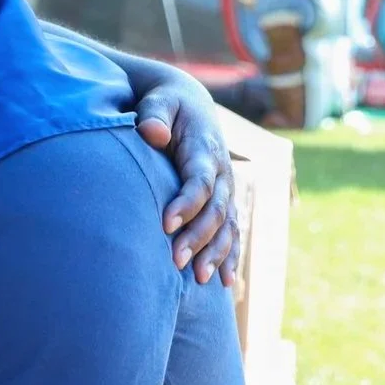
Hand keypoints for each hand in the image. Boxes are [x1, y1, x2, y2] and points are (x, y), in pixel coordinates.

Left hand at [133, 84, 242, 287]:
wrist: (189, 103)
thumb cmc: (165, 103)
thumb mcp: (158, 100)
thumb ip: (154, 114)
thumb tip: (152, 132)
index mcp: (204, 149)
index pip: (198, 181)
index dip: (186, 203)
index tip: (165, 224)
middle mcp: (221, 172)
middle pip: (214, 209)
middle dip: (196, 237)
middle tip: (174, 261)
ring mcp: (226, 188)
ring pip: (226, 225)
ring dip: (214, 253)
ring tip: (198, 278)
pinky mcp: (224, 200)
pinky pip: (232, 231)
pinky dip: (230, 256)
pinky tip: (226, 283)